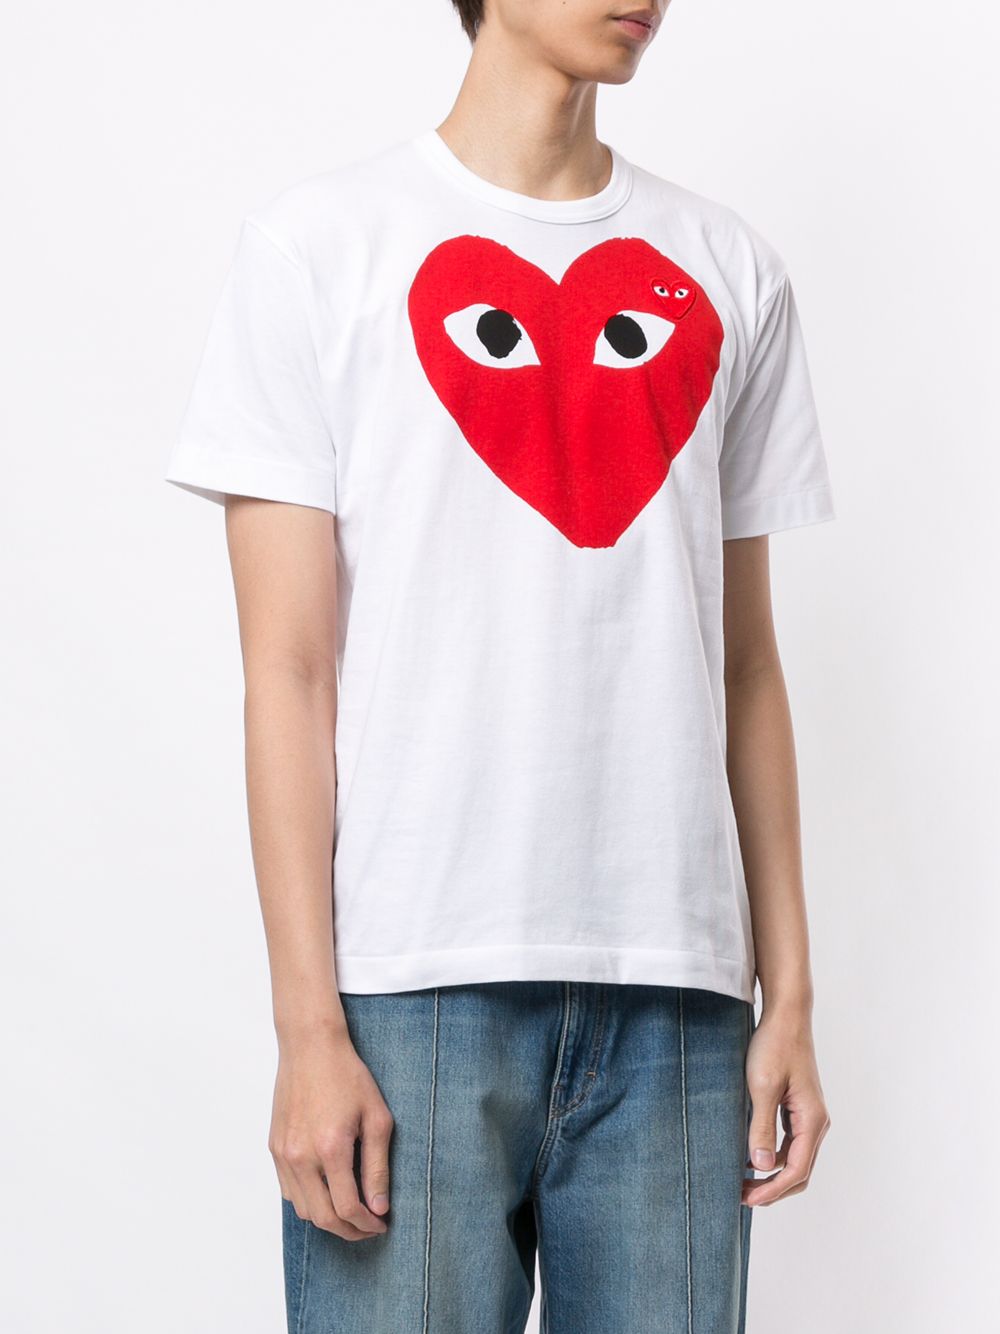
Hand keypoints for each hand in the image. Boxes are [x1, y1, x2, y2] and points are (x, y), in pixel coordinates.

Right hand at [269, 1025, 394, 1240]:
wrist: (310, 1047)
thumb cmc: (348, 1076)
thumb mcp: (377, 1118)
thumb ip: (378, 1167)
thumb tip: (379, 1208)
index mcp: (331, 1149)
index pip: (348, 1208)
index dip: (367, 1225)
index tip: (381, 1224)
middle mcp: (301, 1156)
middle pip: (322, 1218)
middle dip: (348, 1231)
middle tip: (368, 1227)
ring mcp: (283, 1153)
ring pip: (302, 1209)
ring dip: (327, 1219)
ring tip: (350, 1211)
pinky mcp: (274, 1147)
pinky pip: (288, 1191)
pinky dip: (308, 1201)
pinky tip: (327, 1191)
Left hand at [742, 1004, 830, 1206]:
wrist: (786, 1016)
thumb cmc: (774, 1046)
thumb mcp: (762, 1086)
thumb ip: (762, 1126)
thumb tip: (761, 1165)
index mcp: (812, 1120)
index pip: (796, 1170)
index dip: (772, 1190)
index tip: (747, 1199)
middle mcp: (816, 1122)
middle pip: (799, 1171)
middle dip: (773, 1189)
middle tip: (742, 1196)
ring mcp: (808, 1116)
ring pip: (794, 1158)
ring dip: (771, 1174)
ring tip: (742, 1181)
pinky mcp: (798, 1108)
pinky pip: (789, 1143)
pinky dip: (772, 1156)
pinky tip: (750, 1156)